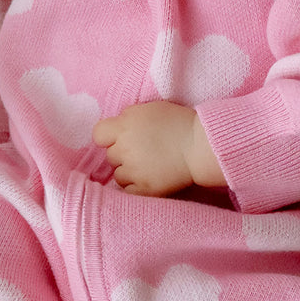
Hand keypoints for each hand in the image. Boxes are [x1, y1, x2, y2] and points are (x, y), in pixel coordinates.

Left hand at [92, 102, 222, 195]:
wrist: (200, 146)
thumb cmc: (179, 123)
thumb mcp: (150, 109)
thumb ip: (129, 118)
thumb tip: (117, 129)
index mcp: (125, 125)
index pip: (98, 134)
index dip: (108, 137)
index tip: (119, 139)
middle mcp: (125, 147)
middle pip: (110, 156)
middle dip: (122, 154)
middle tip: (143, 152)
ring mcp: (134, 170)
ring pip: (118, 175)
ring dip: (129, 172)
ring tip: (149, 166)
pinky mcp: (144, 188)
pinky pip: (128, 191)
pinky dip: (136, 187)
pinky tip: (149, 179)